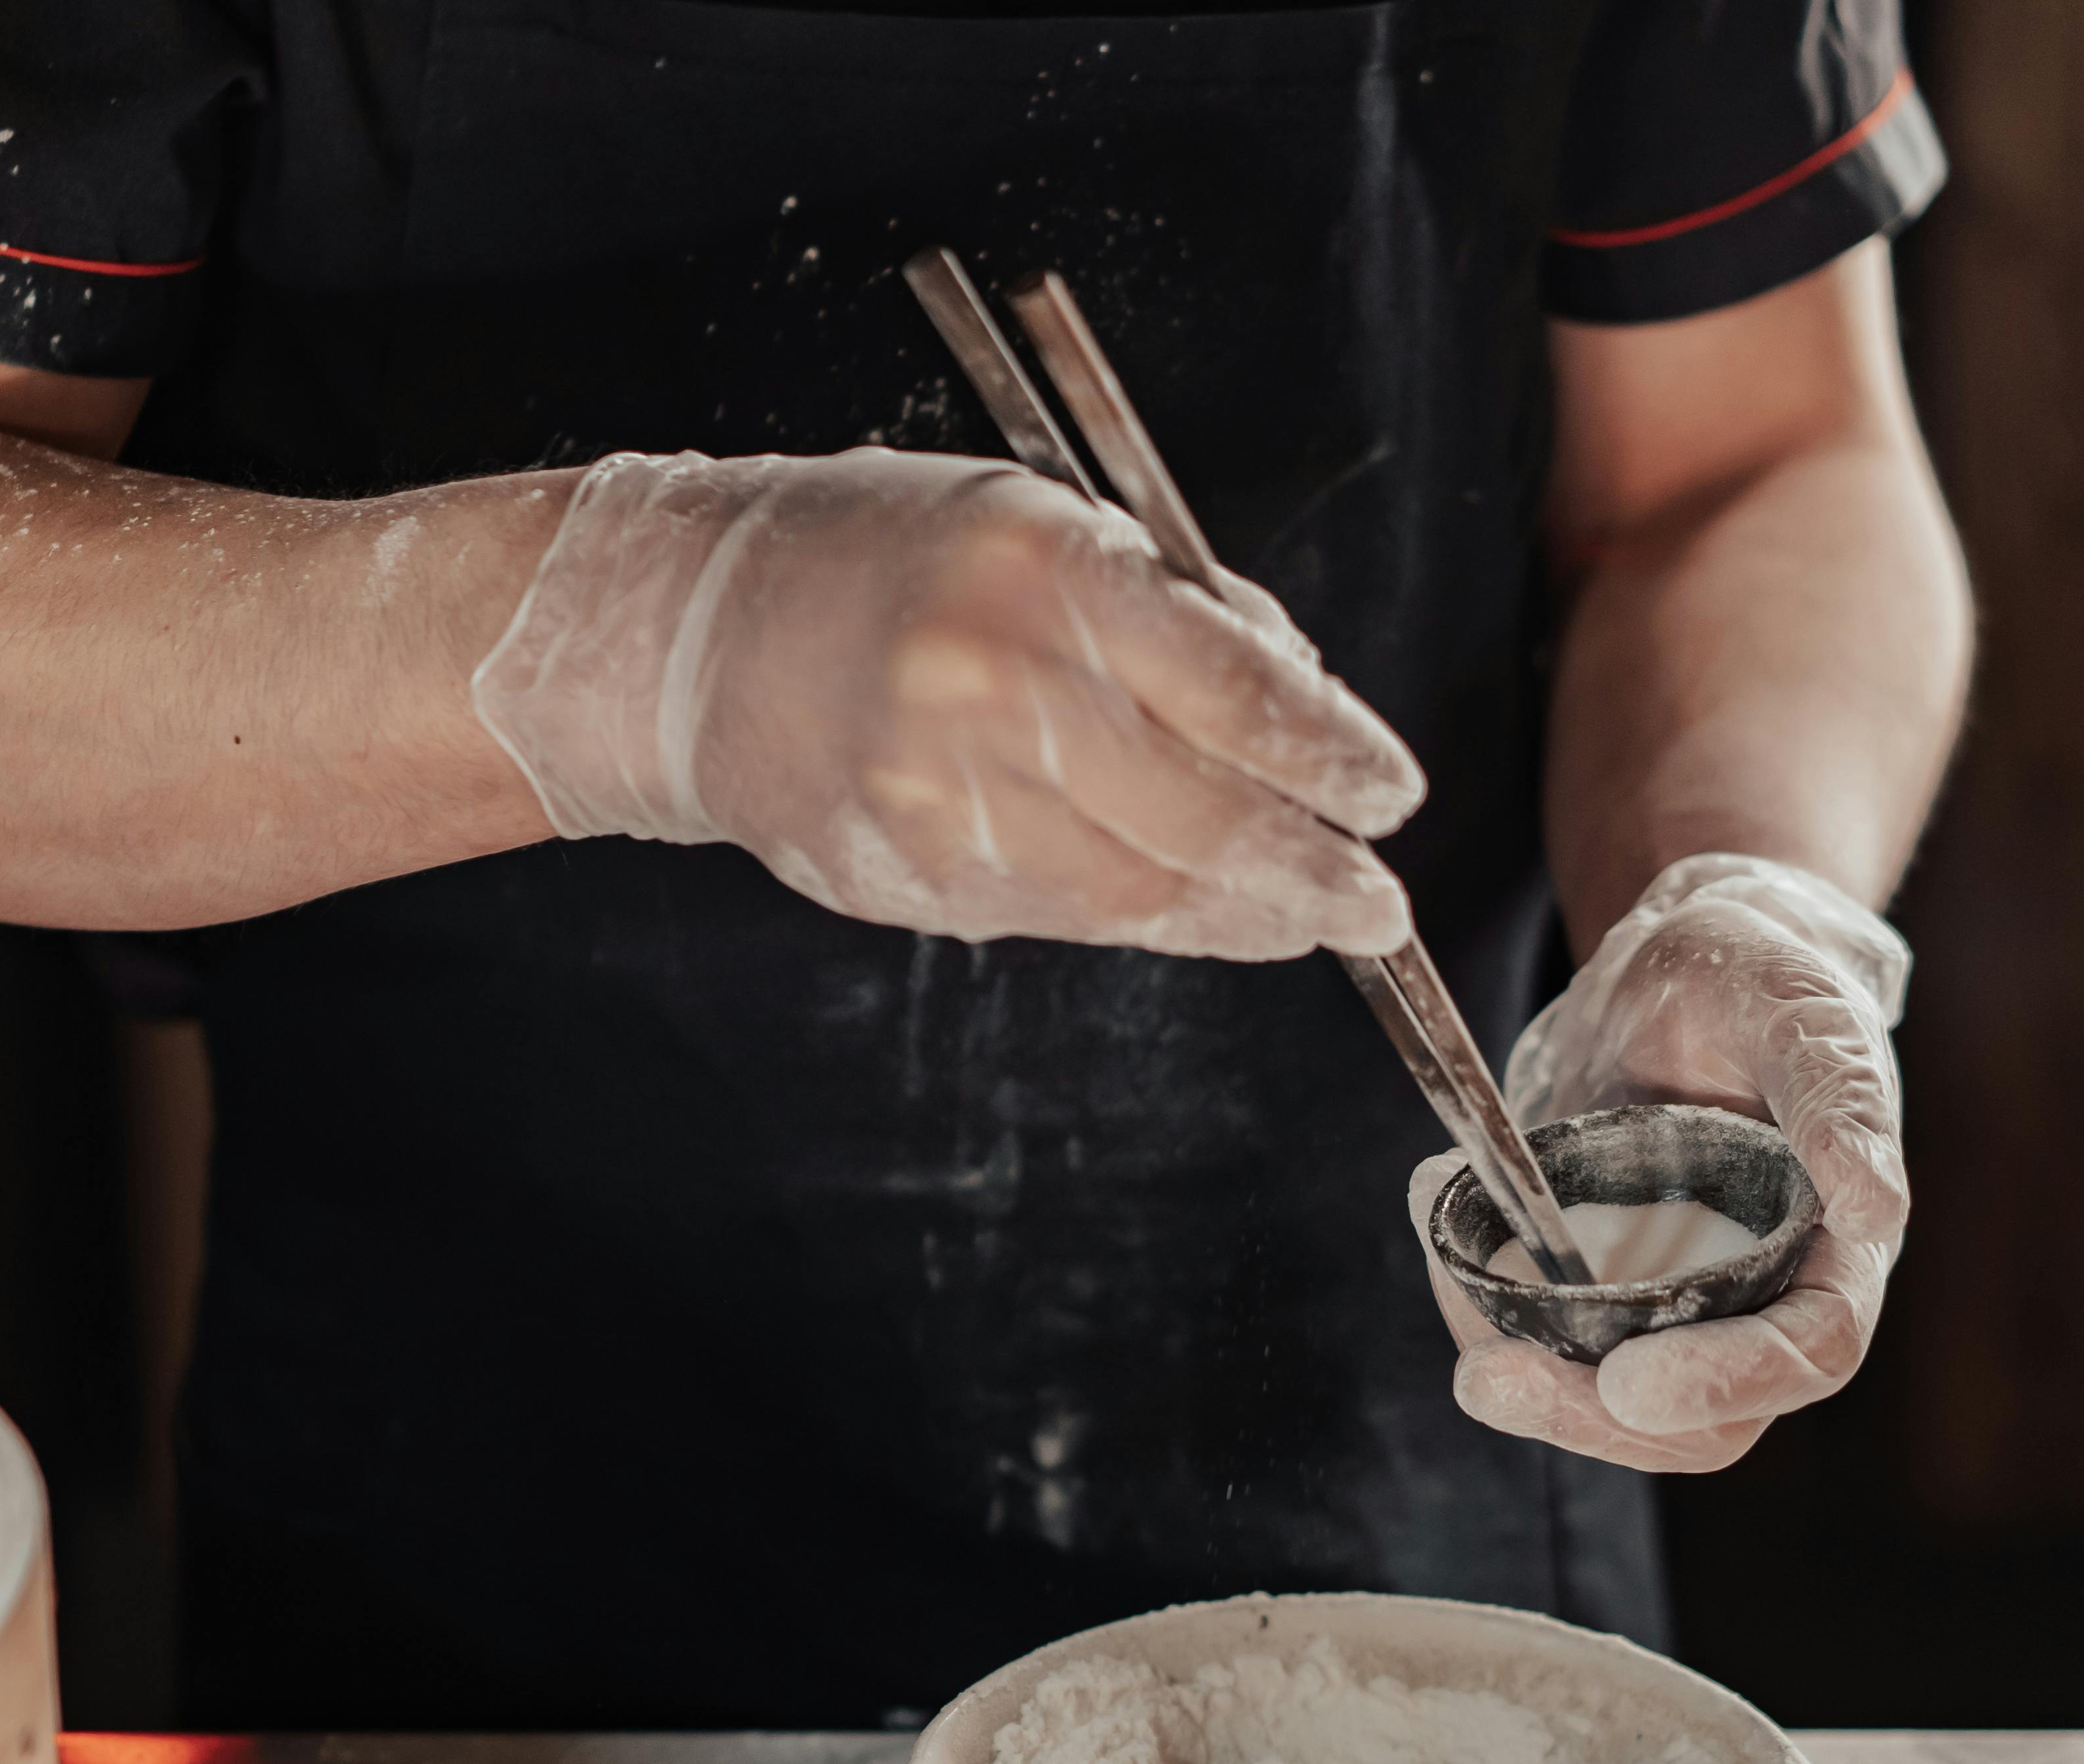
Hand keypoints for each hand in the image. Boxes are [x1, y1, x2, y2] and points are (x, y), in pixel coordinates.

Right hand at [470, 448, 1423, 960]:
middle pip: (1201, 819)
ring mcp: (941, 799)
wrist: (694, 629)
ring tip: (1308, 923)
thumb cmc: (881, 556)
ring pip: (1135, 894)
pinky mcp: (907, 874)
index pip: (1235, 692)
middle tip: (1376, 906)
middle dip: (1310, 875)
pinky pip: (1057, 916)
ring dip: (1241, 919)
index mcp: (1041, 577)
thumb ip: (1175, 609)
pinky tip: (1194, 915)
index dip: (1330, 758)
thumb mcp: (1040, 520)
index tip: (1389, 794)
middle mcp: (991, 692)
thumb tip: (1301, 700)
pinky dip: (1143, 922)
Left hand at [1409, 853, 1914, 1470]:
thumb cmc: (1763, 982)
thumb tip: (1874, 1213)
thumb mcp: (1805, 1018)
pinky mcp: (1595, 1286)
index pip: (1804, 1355)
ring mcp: (1670, 1304)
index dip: (1724, 1384)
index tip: (1628, 1384)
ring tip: (1448, 1284)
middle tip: (1489, 1380)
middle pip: (1698, 1421)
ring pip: (1608, 1401)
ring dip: (1523, 1383)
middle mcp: (1757, 1298)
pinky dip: (1477, 1302)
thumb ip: (1841, 1109)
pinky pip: (1539, 1333)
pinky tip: (1436, 1210)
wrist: (1677, 963)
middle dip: (1591, 1418)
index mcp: (1834, 1250)